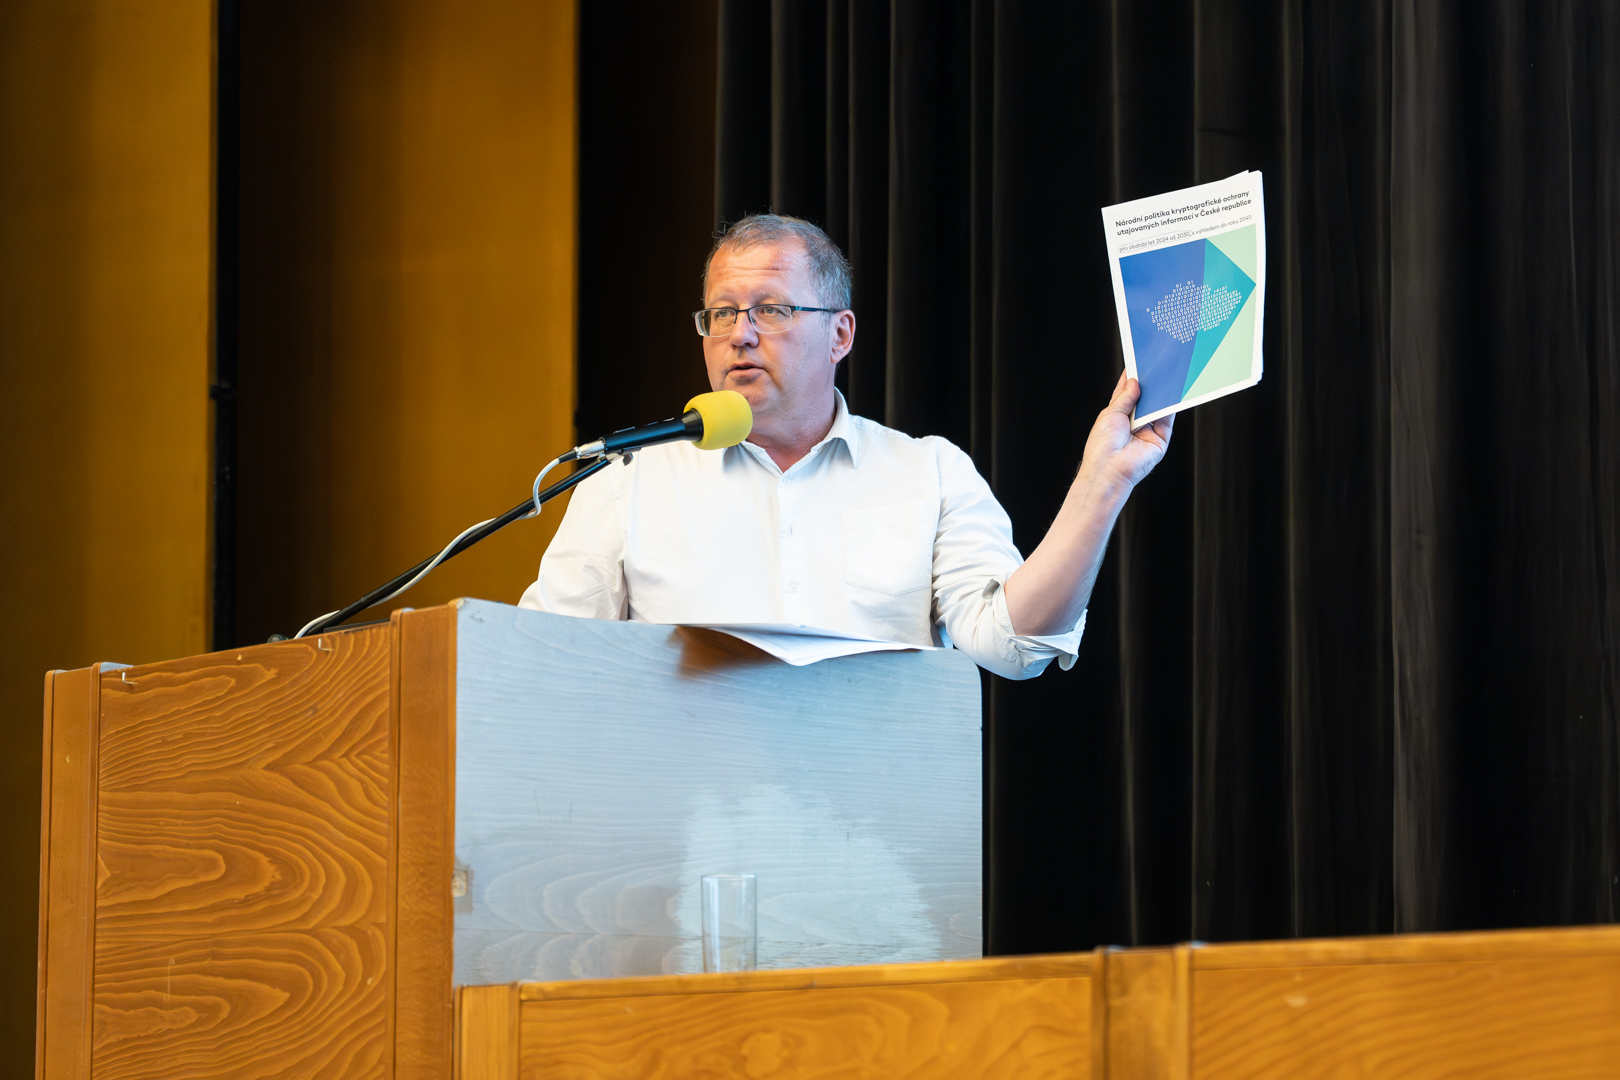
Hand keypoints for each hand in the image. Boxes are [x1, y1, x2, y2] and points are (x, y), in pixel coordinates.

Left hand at [1077, 371, 1173, 495]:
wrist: (1109, 470)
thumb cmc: (1102, 446)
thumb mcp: (1110, 414)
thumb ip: (1125, 397)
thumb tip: (1135, 382)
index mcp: (1118, 416)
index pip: (1127, 393)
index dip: (1132, 379)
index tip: (1138, 363)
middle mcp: (1134, 423)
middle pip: (1145, 399)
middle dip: (1149, 385)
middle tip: (1154, 367)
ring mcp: (1148, 431)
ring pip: (1158, 408)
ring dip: (1160, 394)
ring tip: (1163, 378)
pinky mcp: (1160, 439)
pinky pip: (1168, 420)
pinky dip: (1170, 408)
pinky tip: (1170, 395)